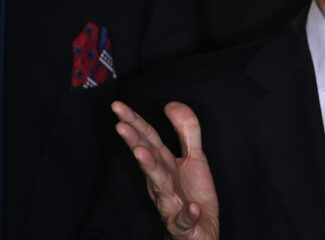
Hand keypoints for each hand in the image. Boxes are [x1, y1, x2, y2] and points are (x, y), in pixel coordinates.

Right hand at [112, 101, 219, 239]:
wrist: (202, 231)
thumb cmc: (191, 194)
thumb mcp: (195, 157)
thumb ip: (186, 130)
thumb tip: (170, 104)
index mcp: (164, 164)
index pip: (147, 139)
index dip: (134, 121)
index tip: (117, 105)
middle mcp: (162, 182)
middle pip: (148, 159)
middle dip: (135, 142)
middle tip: (120, 125)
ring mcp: (171, 203)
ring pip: (160, 186)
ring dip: (151, 170)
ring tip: (143, 153)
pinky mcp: (184, 223)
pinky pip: (185, 219)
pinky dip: (188, 213)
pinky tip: (192, 207)